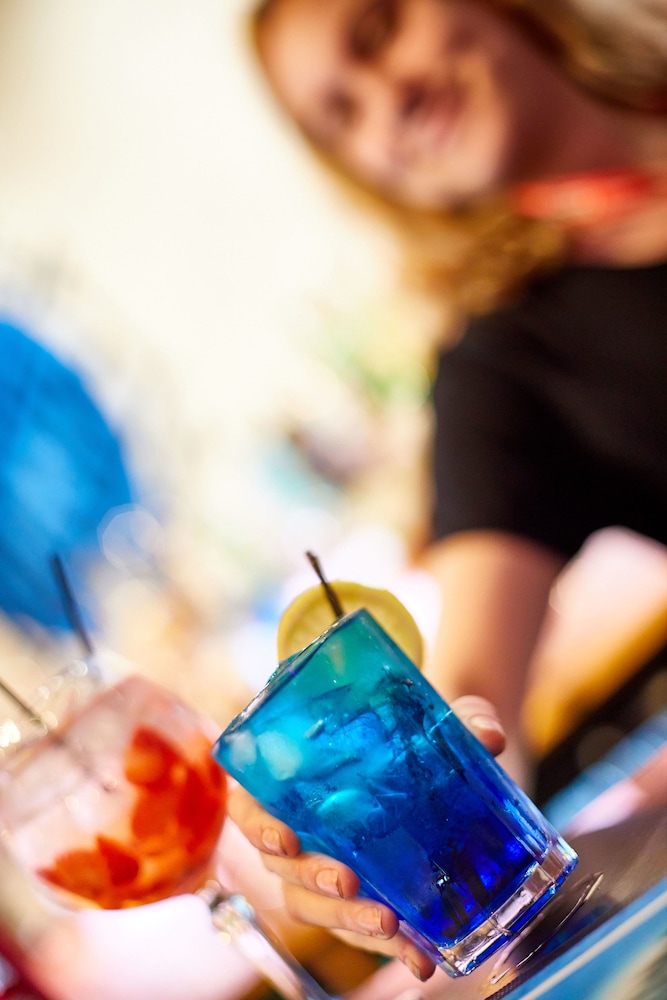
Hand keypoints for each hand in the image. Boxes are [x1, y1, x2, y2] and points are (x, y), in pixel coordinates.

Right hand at [226, 695, 505, 980]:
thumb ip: (461, 718)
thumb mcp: (435, 715)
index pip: (250, 806)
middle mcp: (296, 829)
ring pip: (315, 906)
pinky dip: (389, 948)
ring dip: (347, 921)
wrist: (435, 754)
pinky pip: (361, 929)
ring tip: (389, 927)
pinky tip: (421, 958)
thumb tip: (490, 735)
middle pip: (283, 868)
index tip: (285, 837)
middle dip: (312, 880)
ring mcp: (324, 868)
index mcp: (290, 779)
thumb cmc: (409, 729)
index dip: (257, 826)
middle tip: (347, 881)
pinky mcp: (360, 896)